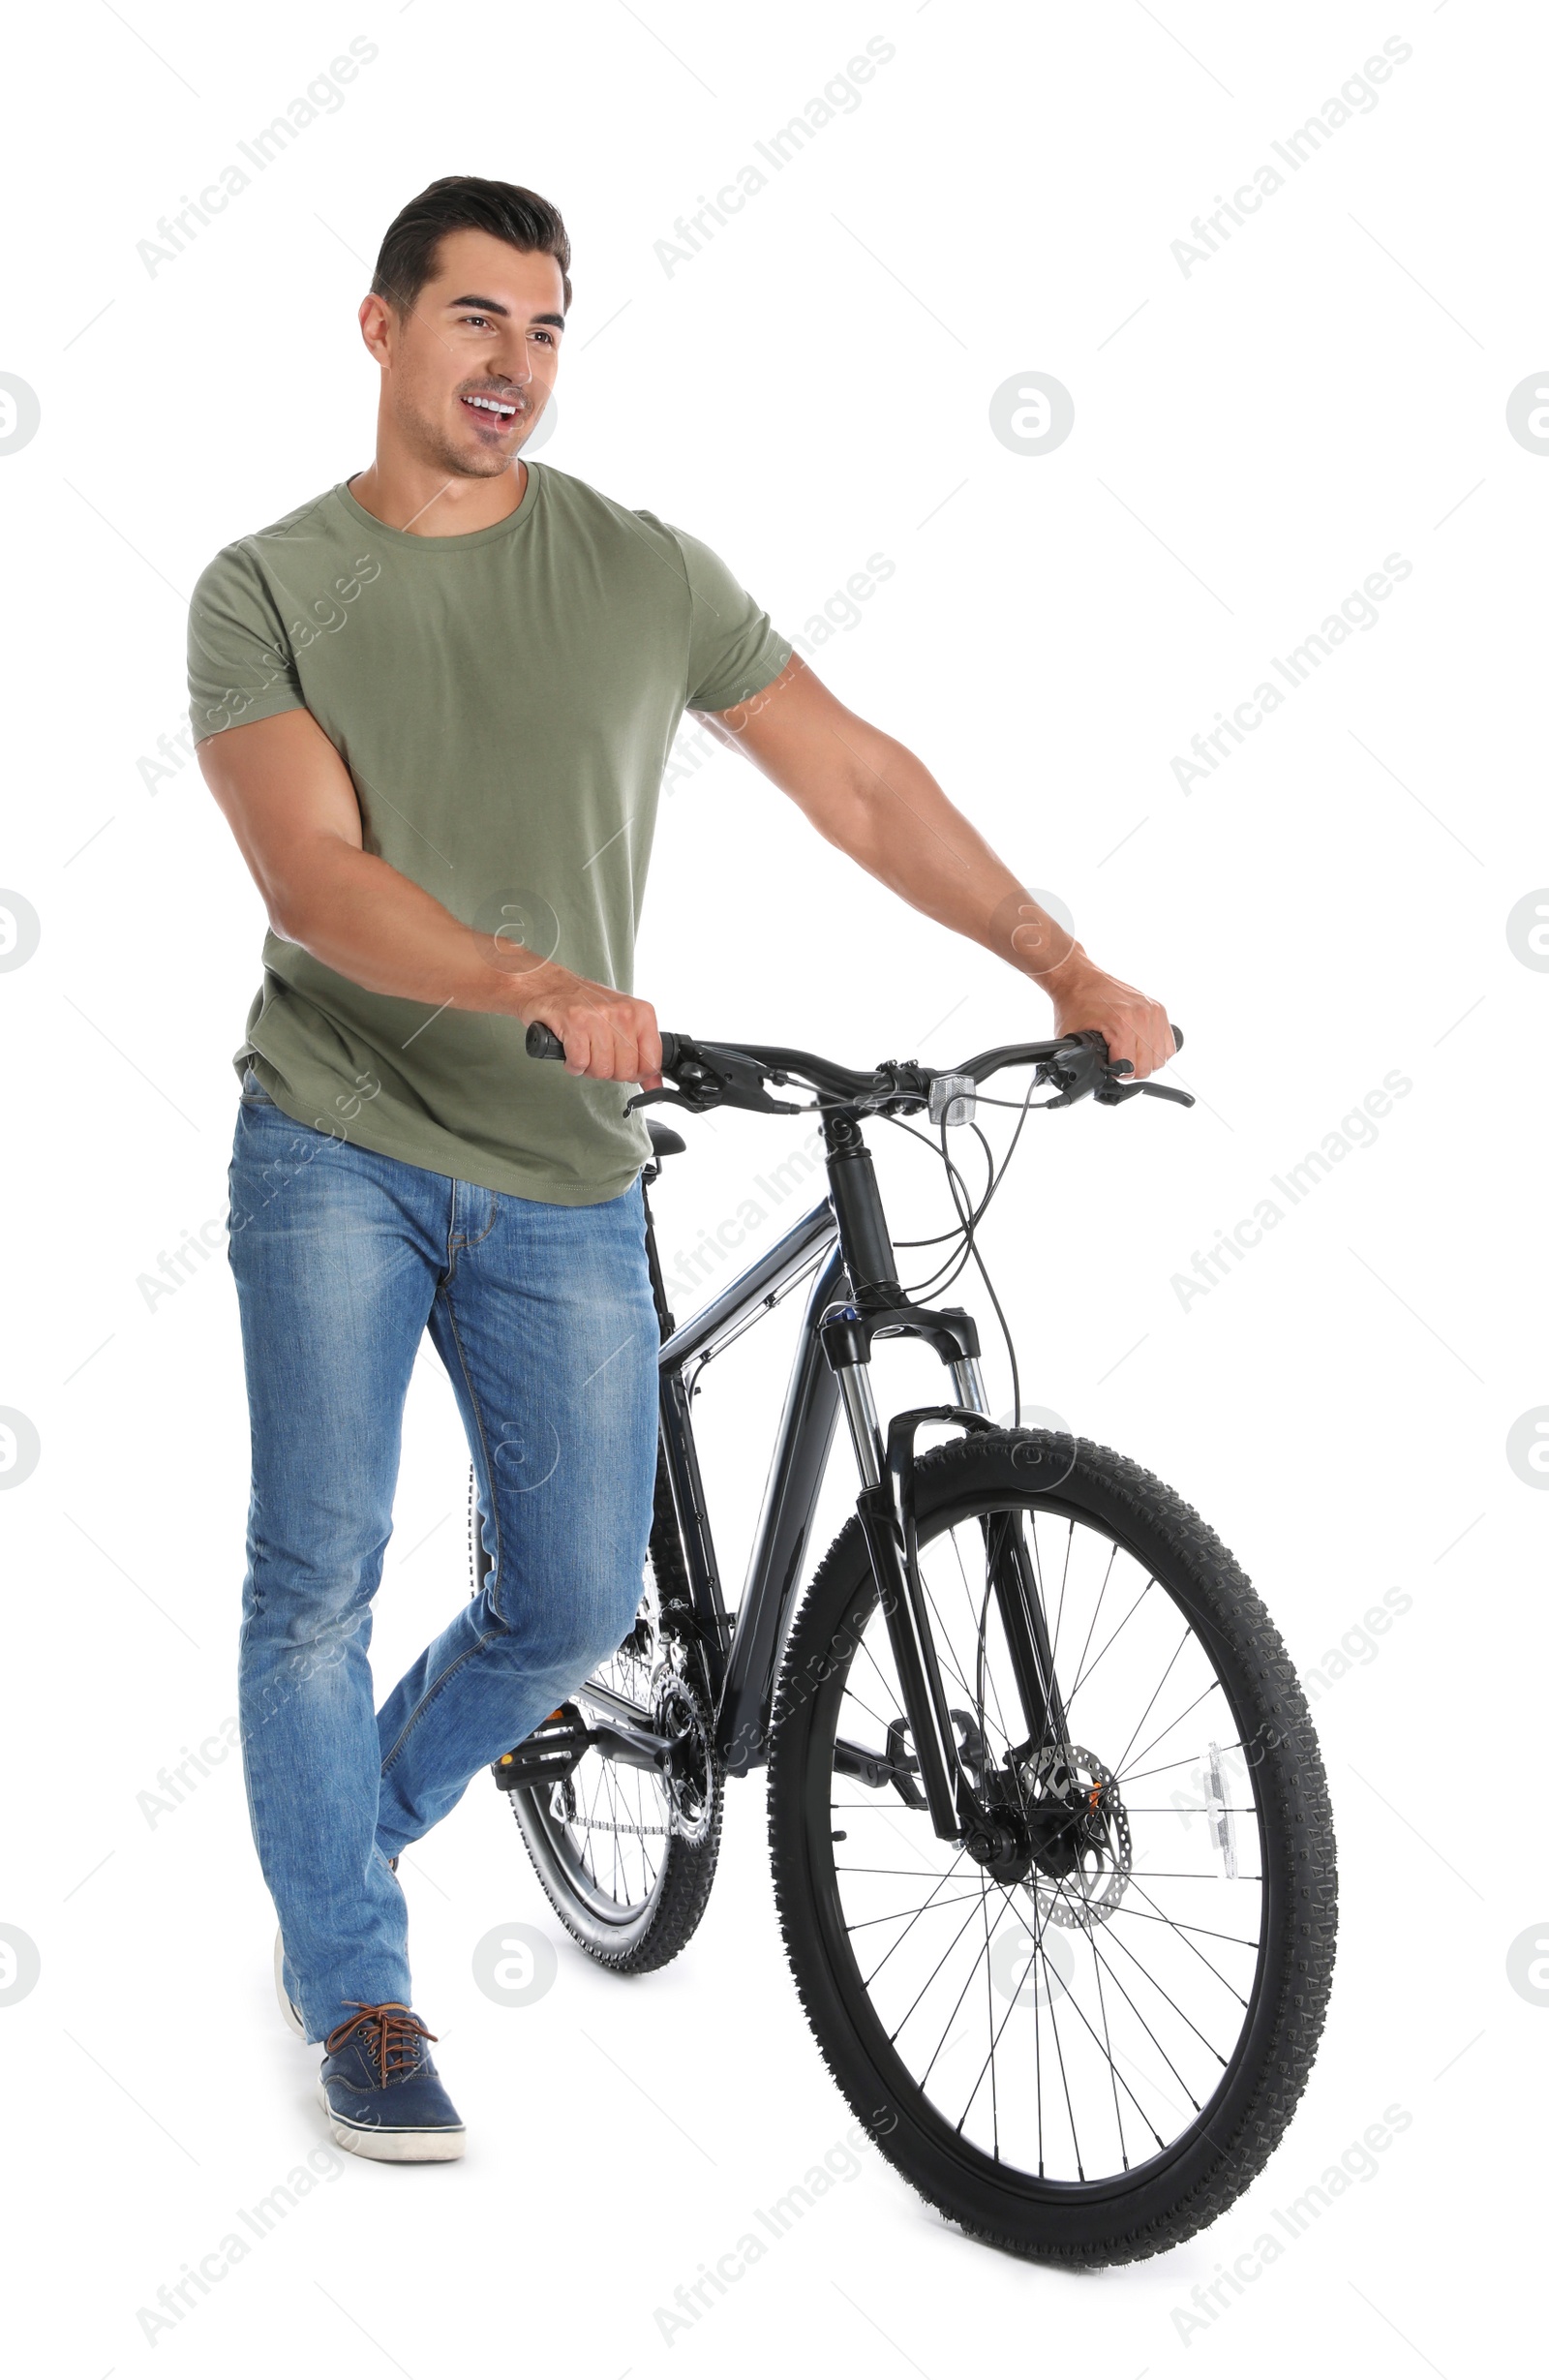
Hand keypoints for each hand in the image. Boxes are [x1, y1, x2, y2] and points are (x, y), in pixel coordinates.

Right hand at [515, 963, 662, 1085]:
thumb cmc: (587, 1005)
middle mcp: (622, 1013)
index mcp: (641, 1013)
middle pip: (626, 1071)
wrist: (550, 985)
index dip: (636, 1074)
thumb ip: (642, 1054)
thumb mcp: (624, 1023)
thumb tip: (654, 1084)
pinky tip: (570, 1052)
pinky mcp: (573, 1023)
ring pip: (602, 1070)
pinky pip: (580, 1063)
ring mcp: (598, 1017)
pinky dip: (573, 1065)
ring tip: (583, 1051)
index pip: (651, 1062)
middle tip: (598, 1057)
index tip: (624, 1069)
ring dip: (588, 1068)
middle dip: (609, 1072)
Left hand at [1049, 957, 1175, 1079]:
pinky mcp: (1158, 1009)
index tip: (1109, 1068)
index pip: (1131, 1069)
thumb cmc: (1075, 1005)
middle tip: (1118, 1062)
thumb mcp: (1073, 1038)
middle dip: (1132, 1070)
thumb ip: (1084, 1060)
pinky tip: (1141, 1048)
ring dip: (1146, 1061)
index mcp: (1121, 1024)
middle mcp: (1141, 1017)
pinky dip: (1157, 1050)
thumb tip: (1091, 1079)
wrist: (1080, 979)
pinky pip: (1168, 1043)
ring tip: (1129, 1055)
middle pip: (1149, 1066)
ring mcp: (1152, 1012)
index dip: (1118, 1074)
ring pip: (1161, 1057)